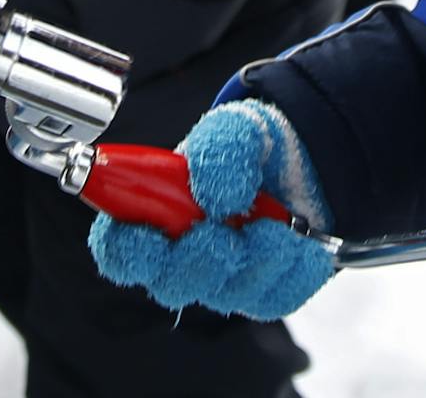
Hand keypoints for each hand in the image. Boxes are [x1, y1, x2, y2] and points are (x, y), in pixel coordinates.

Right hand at [87, 101, 336, 320]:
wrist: (306, 164)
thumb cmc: (251, 148)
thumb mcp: (234, 129)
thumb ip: (218, 151)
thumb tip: (216, 198)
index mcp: (157, 213)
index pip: (119, 248)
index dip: (123, 249)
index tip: (146, 233)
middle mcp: (183, 256)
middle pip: (170, 284)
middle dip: (196, 261)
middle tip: (220, 234)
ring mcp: (223, 280)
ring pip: (227, 293)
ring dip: (256, 258)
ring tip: (276, 225)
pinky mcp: (263, 294)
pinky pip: (272, 297)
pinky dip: (291, 269)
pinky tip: (298, 241)